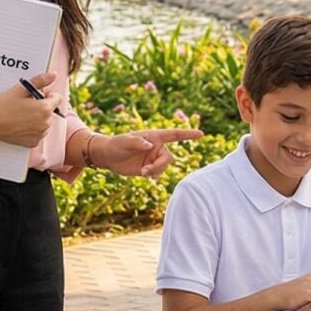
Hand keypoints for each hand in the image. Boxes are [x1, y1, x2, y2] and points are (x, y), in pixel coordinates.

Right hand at [0, 73, 62, 147]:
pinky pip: (38, 133)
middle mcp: (46, 123)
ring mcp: (40, 134)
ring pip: (45, 123)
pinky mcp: (33, 142)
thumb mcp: (21, 89)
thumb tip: (54, 75)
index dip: (48, 95)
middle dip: (42, 107)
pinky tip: (21, 125)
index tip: (37, 95)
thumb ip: (40, 81)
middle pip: (51, 111)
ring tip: (22, 115)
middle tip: (25, 105)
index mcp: (45, 108)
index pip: (57, 99)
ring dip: (38, 119)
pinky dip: (33, 130)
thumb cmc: (4, 104)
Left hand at [90, 127, 204, 176]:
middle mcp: (157, 147)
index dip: (188, 134)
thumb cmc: (116, 144)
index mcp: (155, 136)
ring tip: (143, 172)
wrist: (108, 156)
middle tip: (146, 171)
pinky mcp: (149, 167)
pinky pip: (158, 173)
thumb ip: (137, 142)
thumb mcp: (124, 142)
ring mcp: (154, 158)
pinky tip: (145, 174)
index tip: (201, 134)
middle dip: (160, 165)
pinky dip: (154, 175)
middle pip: (169, 158)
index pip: (175, 135)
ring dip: (156, 171)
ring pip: (164, 167)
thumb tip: (149, 145)